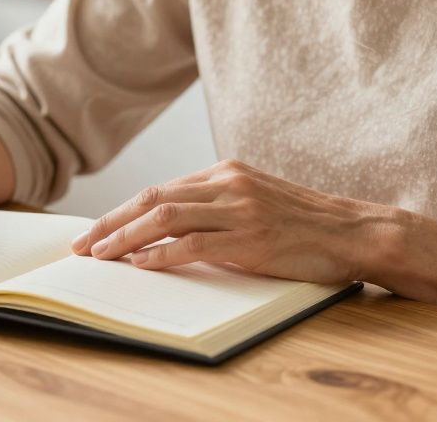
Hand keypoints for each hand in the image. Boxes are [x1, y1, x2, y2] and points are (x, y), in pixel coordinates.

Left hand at [71, 159, 397, 284]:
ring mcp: (240, 209)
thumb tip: (167, 226)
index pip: (160, 189)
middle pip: (153, 198)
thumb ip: (215, 206)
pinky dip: (162, 253)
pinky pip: (195, 243)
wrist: (355, 232)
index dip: (122, 212)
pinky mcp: (251, 237)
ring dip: (126, 237)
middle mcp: (228, 184)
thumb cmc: (304, 224)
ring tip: (100, 255)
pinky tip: (140, 264)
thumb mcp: (254, 202)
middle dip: (110, 223)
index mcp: (225, 173)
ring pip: (166, 217)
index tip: (95, 231)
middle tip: (81, 244)